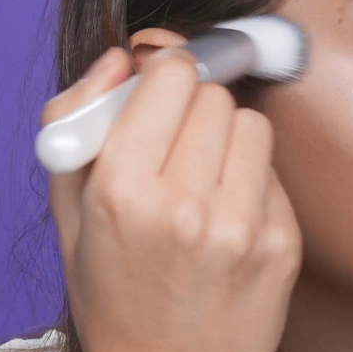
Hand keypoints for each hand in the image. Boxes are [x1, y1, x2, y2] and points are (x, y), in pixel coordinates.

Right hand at [42, 47, 301, 351]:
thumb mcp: (69, 214)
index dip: (166, 74)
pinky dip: (253, 179)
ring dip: (229, 138)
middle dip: (194, 108)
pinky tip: (229, 213)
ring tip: (206, 177)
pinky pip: (275, 171)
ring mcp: (242, 228)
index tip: (162, 86)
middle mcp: (187, 209)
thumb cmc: (115, 292)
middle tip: (178, 142)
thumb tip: (122, 59)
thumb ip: (78, 124)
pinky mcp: (283, 242)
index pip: (172, 78)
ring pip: (252, 124)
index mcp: (123, 195)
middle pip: (216, 96)